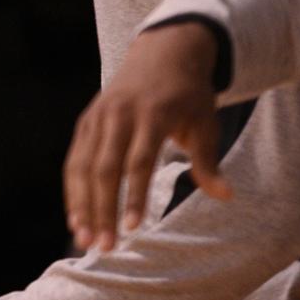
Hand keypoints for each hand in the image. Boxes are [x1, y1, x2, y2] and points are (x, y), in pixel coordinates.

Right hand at [65, 21, 229, 250]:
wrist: (162, 52)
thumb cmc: (188, 94)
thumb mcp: (206, 123)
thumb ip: (208, 161)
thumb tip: (226, 196)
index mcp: (151, 114)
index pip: (138, 162)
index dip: (134, 196)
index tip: (134, 229)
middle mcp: (118, 114)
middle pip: (104, 169)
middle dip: (102, 210)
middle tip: (104, 247)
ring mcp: (97, 117)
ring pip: (82, 167)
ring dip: (81, 205)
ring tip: (84, 240)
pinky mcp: (86, 121)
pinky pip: (75, 160)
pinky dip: (73, 190)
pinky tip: (76, 218)